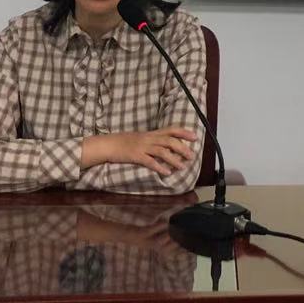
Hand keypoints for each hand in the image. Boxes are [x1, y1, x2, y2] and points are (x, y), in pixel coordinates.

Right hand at [83, 127, 197, 175]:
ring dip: (174, 159)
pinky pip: (149, 161)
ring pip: (162, 151)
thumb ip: (153, 140)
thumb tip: (166, 145)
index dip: (184, 132)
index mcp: (151, 133)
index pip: (171, 129)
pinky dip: (159, 167)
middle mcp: (149, 138)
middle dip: (182, 148)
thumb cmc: (124, 142)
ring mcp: (142, 147)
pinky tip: (166, 173)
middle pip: (169, 141)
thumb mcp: (141, 137)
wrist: (108, 144)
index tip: (195, 137)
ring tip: (182, 167)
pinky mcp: (136, 156)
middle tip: (191, 156)